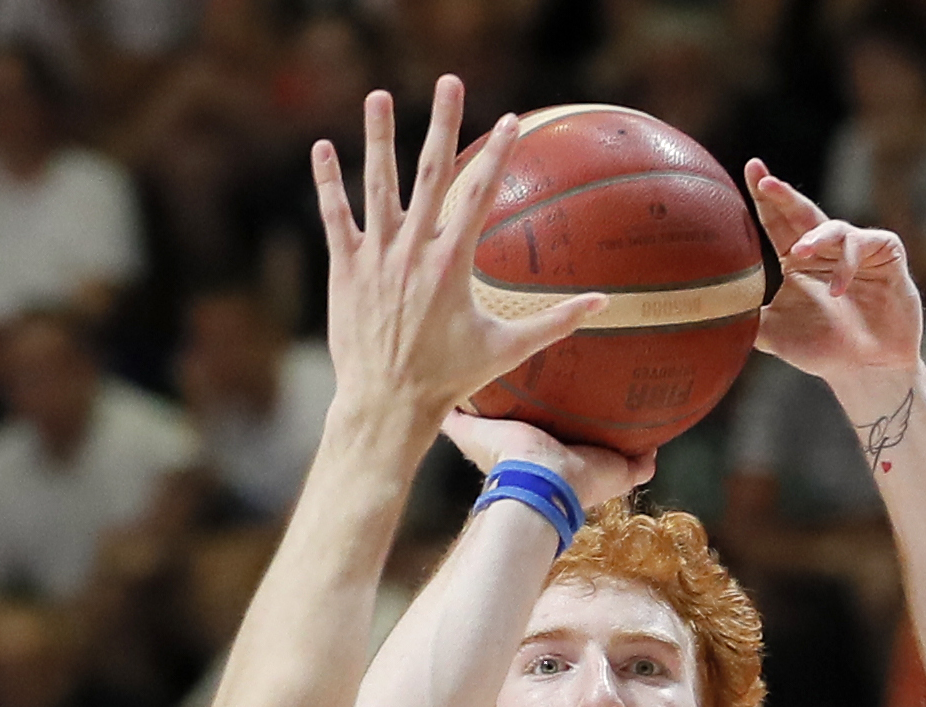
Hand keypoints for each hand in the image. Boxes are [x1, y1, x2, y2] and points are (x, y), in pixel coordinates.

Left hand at [316, 77, 608, 429]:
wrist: (387, 405)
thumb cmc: (449, 380)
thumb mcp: (506, 350)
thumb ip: (555, 322)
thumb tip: (602, 304)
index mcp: (452, 263)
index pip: (479, 193)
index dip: (497, 153)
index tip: (510, 119)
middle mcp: (413, 251)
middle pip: (430, 172)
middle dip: (442, 123)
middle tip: (450, 82)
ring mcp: (376, 257)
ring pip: (377, 184)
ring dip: (378, 136)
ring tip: (379, 95)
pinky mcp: (345, 269)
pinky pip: (334, 216)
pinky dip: (328, 182)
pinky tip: (323, 147)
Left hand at [439, 412, 654, 513]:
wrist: (539, 480)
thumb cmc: (508, 459)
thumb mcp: (475, 433)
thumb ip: (456, 419)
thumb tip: (435, 402)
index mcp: (542, 452)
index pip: (553, 432)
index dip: (556, 418)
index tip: (560, 394)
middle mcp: (572, 462)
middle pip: (588, 441)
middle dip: (595, 424)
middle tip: (604, 392)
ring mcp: (599, 470)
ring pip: (618, 454)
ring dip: (626, 437)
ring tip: (636, 407)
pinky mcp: (620, 473)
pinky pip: (643, 465)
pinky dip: (650, 454)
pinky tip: (655, 437)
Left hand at [745, 160, 924, 387]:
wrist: (866, 370)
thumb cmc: (821, 350)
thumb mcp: (773, 334)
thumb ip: (744, 317)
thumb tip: (701, 310)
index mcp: (797, 261)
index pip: (777, 222)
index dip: (765, 197)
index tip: (750, 168)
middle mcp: (825, 249)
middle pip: (803, 213)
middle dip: (784, 195)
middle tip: (765, 181)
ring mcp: (857, 251)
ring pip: (835, 228)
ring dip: (816, 237)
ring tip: (799, 255)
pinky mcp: (887, 255)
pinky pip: (865, 244)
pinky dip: (848, 264)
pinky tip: (838, 289)